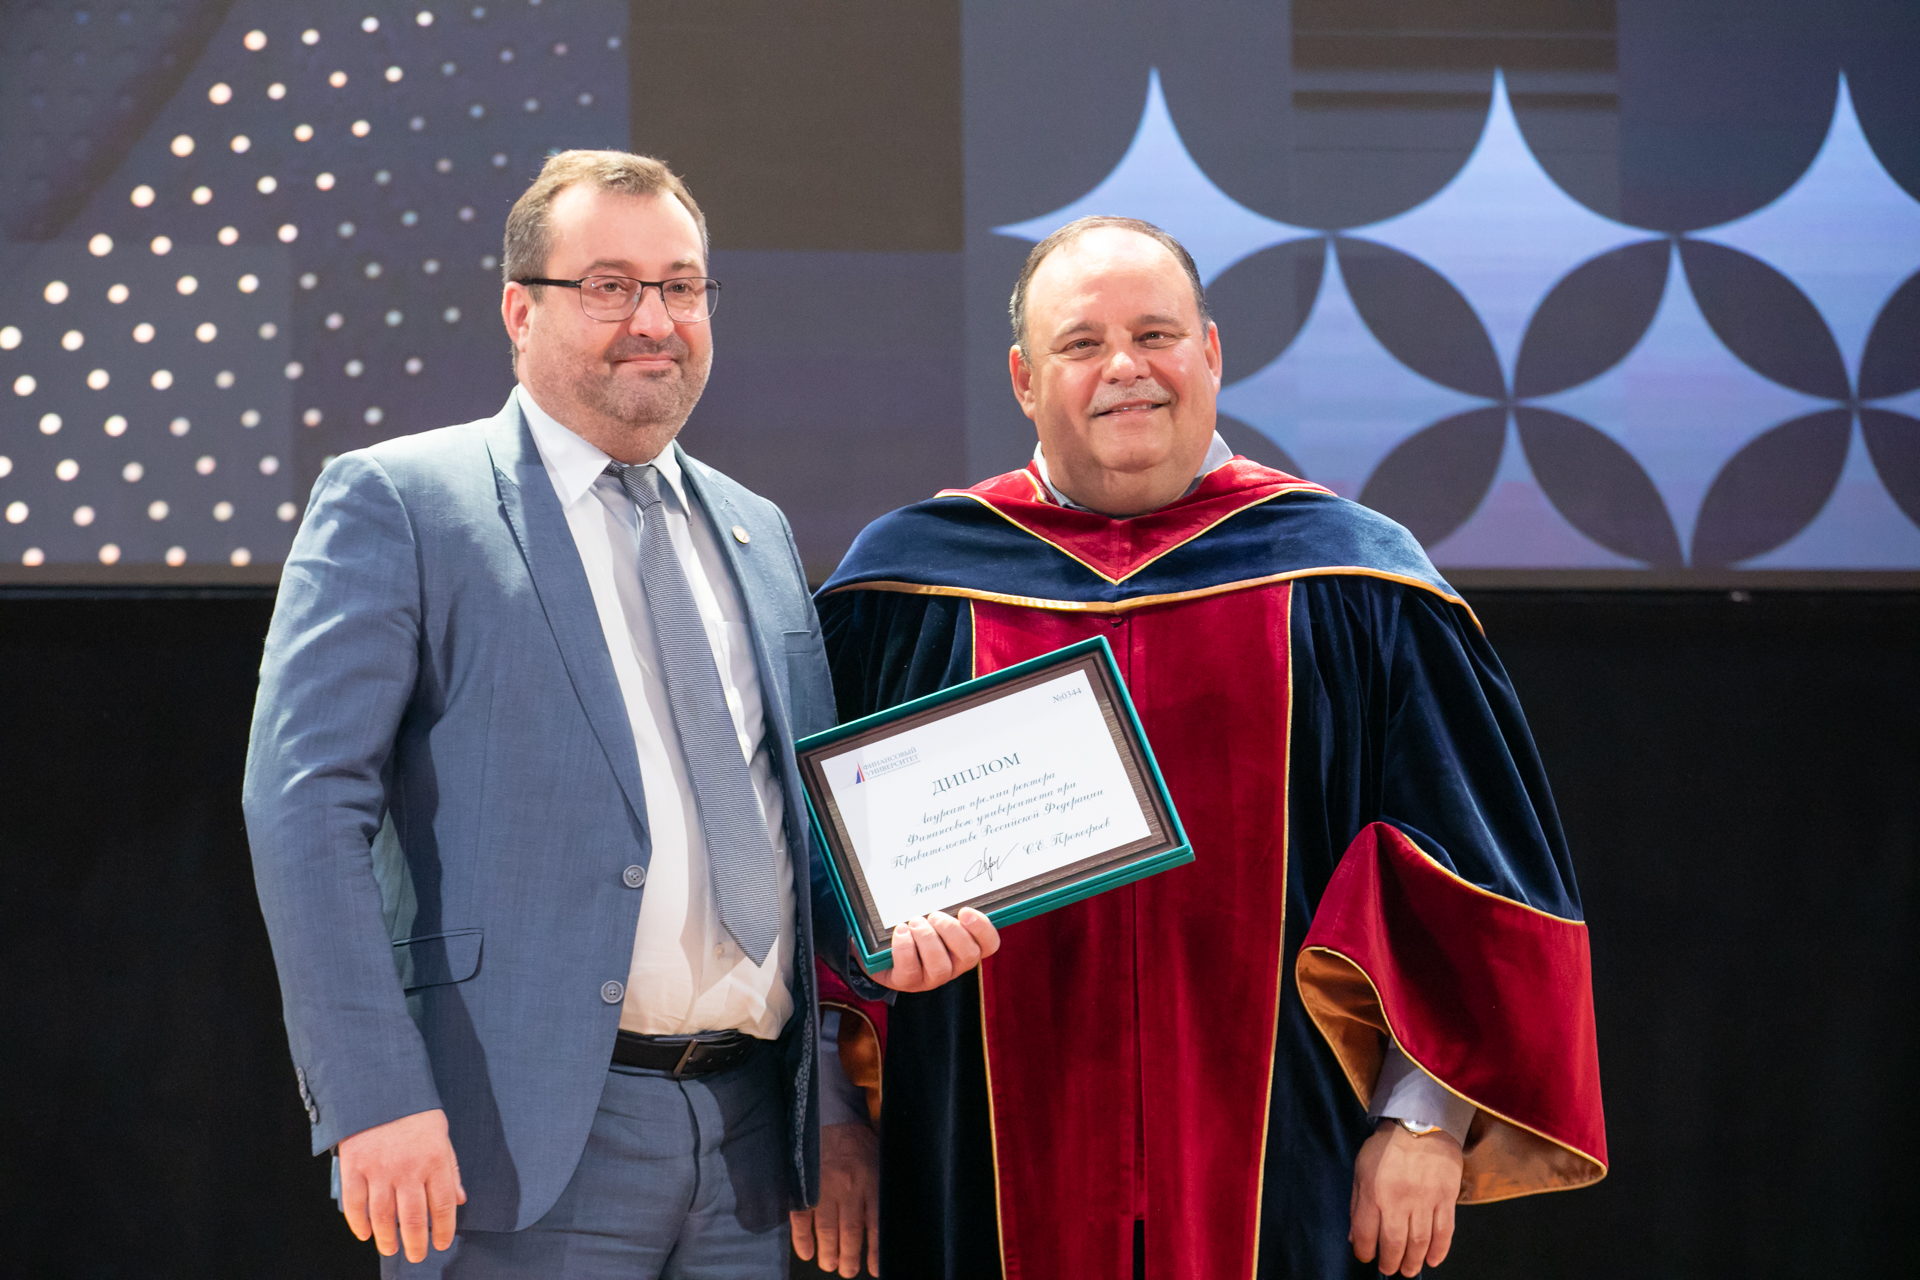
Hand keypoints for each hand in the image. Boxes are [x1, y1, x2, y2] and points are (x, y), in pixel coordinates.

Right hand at [337, 1108, 465, 1262]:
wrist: (380, 1086)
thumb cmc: (415, 1112)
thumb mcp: (442, 1135)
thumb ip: (450, 1169)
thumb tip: (460, 1200)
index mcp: (435, 1160)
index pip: (443, 1206)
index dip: (443, 1230)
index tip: (441, 1244)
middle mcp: (408, 1169)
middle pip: (414, 1218)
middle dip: (417, 1243)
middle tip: (417, 1256)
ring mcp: (379, 1169)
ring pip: (384, 1217)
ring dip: (388, 1239)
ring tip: (392, 1249)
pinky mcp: (354, 1167)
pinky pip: (355, 1204)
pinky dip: (359, 1224)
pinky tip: (365, 1234)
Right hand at [790, 1121, 880, 1275]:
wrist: (829, 1115)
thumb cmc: (858, 1141)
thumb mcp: (879, 1160)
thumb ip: (881, 1186)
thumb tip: (886, 1217)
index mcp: (871, 1182)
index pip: (875, 1225)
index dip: (875, 1250)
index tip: (874, 1268)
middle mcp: (849, 1189)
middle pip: (850, 1232)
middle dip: (849, 1256)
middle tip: (847, 1271)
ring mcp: (825, 1188)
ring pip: (827, 1229)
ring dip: (828, 1251)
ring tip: (829, 1265)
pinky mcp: (804, 1185)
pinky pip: (802, 1217)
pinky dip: (803, 1237)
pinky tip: (806, 1251)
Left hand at [867, 908, 999, 992]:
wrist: (883, 948)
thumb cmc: (915, 927)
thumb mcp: (933, 915)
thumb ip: (946, 905)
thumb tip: (947, 880)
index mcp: (966, 946)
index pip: (989, 944)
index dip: (982, 928)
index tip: (964, 911)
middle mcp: (954, 964)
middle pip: (969, 956)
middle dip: (952, 931)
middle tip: (934, 915)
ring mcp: (932, 977)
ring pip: (940, 966)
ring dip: (927, 939)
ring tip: (915, 922)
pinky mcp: (908, 982)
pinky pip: (911, 970)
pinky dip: (905, 947)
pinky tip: (900, 931)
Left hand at [1349, 1120, 1462, 1275]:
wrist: (1420, 1122)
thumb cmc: (1386, 1147)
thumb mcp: (1361, 1169)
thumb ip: (1357, 1203)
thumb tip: (1355, 1235)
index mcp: (1372, 1191)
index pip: (1365, 1233)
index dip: (1364, 1251)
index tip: (1366, 1256)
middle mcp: (1398, 1200)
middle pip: (1394, 1243)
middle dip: (1390, 1262)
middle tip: (1390, 1269)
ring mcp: (1424, 1200)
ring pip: (1420, 1242)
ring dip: (1414, 1261)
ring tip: (1409, 1270)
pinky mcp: (1446, 1198)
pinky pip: (1444, 1231)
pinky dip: (1439, 1250)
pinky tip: (1432, 1260)